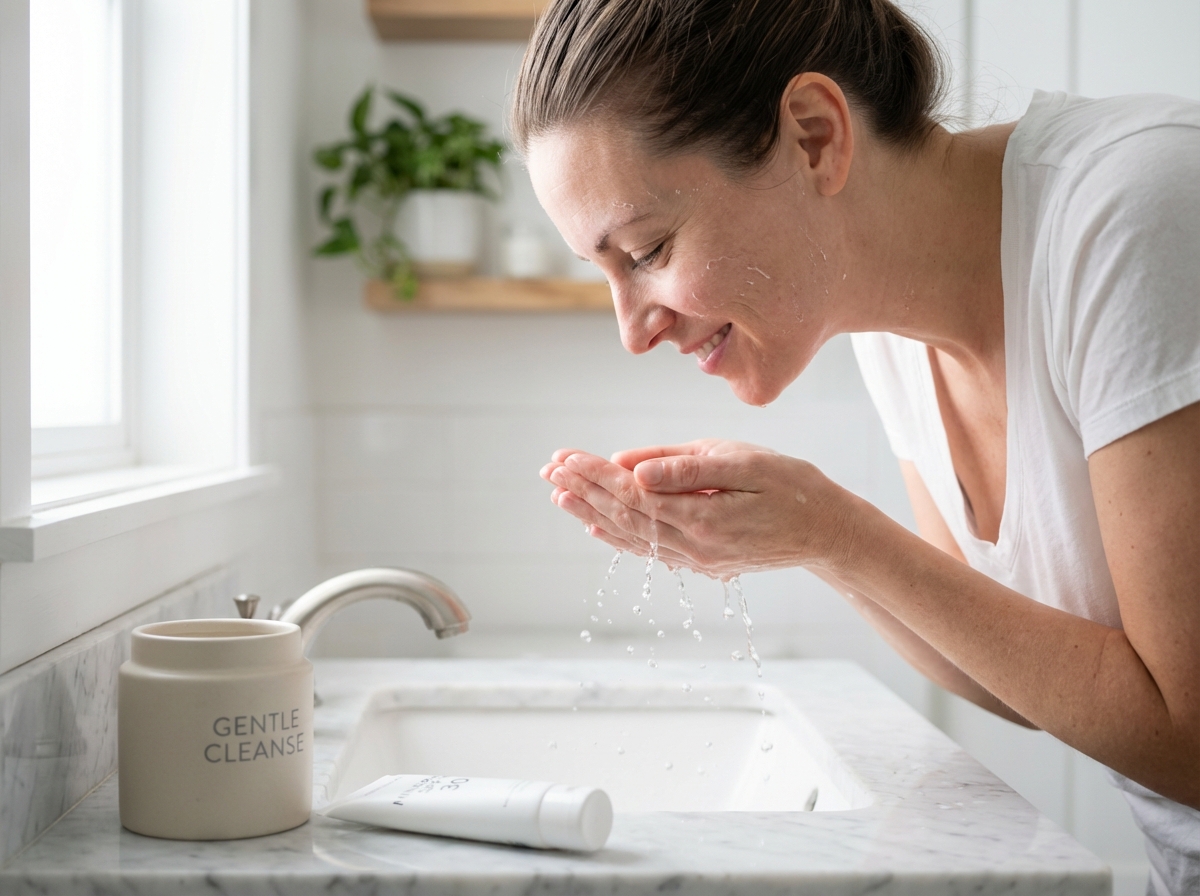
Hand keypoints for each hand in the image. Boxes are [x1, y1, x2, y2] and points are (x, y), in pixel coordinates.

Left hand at [540, 440, 854, 576]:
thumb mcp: (744, 461)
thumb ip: (685, 466)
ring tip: (559, 496)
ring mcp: (697, 559)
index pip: (631, 493)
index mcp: (701, 515)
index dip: (594, 474)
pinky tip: (597, 528)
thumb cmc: (792, 486)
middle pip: (623, 517)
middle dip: (583, 491)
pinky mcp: (702, 563)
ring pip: (631, 538)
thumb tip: (633, 468)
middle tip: (549, 471)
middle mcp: (693, 545)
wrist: (828, 532)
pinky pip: (650, 552)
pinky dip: (619, 539)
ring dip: (591, 515)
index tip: (564, 456)